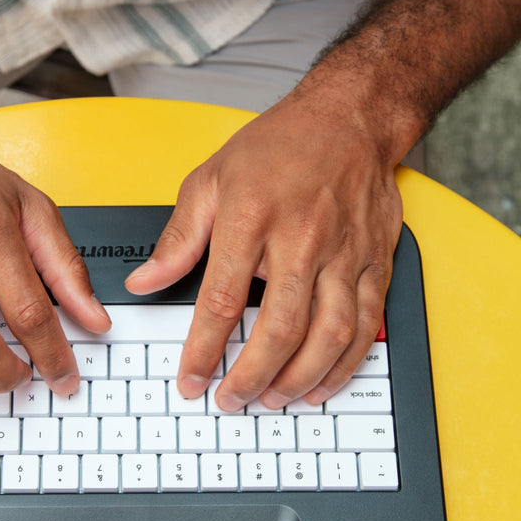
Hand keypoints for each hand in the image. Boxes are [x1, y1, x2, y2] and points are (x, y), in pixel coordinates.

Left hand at [126, 90, 403, 410]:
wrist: (348, 118)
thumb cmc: (276, 148)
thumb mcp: (209, 181)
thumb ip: (177, 239)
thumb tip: (144, 282)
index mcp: (250, 220)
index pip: (220, 302)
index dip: (203, 351)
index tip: (191, 380)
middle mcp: (301, 239)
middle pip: (280, 328)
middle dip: (252, 377)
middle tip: (231, 401)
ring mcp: (344, 253)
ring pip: (330, 334)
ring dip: (300, 378)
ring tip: (273, 400)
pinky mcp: (375, 261)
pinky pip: (367, 323)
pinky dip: (345, 362)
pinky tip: (321, 383)